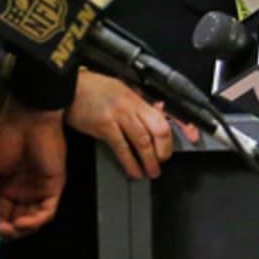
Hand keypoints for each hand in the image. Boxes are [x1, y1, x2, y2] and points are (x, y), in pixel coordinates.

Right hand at [0, 97, 66, 240]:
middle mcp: (22, 189)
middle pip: (16, 220)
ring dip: (21, 229)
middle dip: (7, 230)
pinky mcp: (53, 187)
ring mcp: (38, 189)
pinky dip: (35, 221)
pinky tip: (23, 222)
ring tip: (10, 229)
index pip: (1, 212)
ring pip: (31, 220)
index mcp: (5, 184)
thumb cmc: (7, 135)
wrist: (28, 118)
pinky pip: (46, 212)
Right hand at [66, 69, 199, 178]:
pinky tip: (134, 170)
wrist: (65, 87)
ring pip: (143, 141)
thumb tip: (154, 112)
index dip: (182, 125)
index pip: (165, 111)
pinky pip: (122, 148)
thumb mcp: (117, 86)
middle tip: (163, 160)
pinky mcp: (104, 126)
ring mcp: (118, 115)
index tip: (192, 136)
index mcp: (136, 95)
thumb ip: (135, 101)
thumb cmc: (87, 87)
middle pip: (159, 129)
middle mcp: (130, 104)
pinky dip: (130, 162)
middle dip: (164, 149)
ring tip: (151, 171)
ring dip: (149, 160)